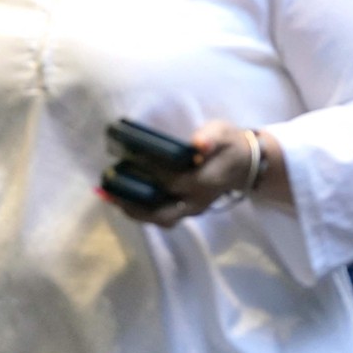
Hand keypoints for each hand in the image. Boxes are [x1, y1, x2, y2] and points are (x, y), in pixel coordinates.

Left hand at [105, 120, 259, 227]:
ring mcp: (192, 209)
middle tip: (107, 191)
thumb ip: (211, 138)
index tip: (128, 160)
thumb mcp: (223, 134)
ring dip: (133, 210)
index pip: (172, 181)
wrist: (246, 164)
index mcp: (205, 182)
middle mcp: (196, 201)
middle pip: (161, 212)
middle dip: (132, 204)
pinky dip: (141, 209)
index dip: (150, 173)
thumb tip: (198, 144)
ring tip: (108, 196)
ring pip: (160, 218)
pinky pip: (162, 215)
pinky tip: (121, 198)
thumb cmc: (230, 145)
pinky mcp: (186, 209)